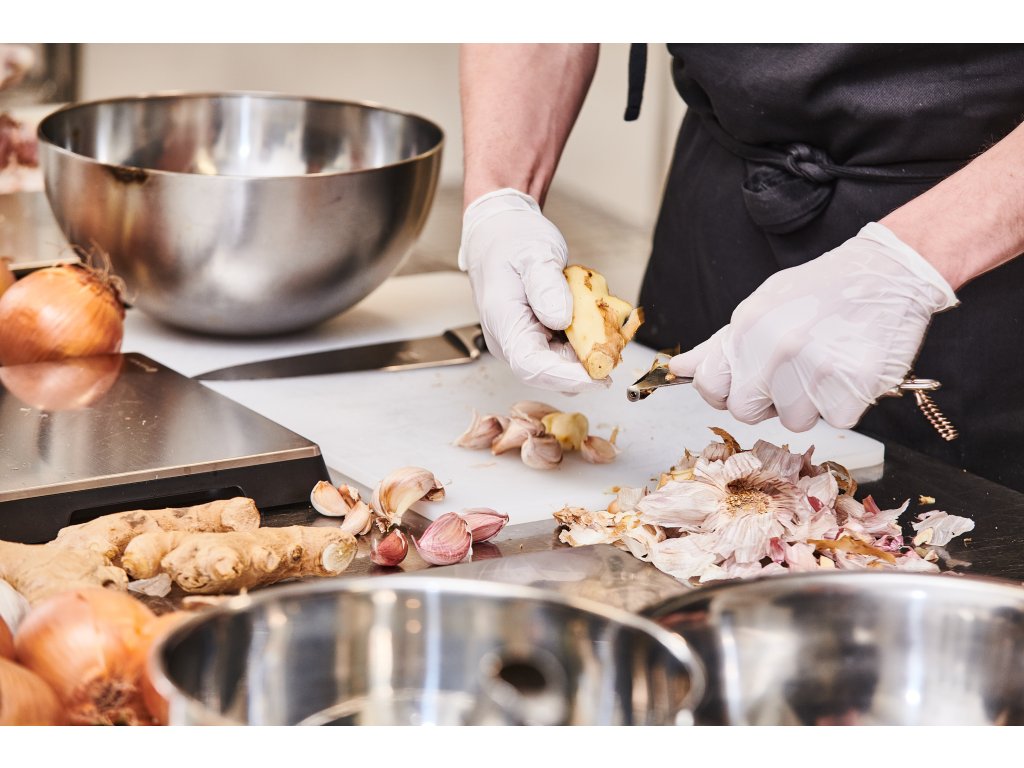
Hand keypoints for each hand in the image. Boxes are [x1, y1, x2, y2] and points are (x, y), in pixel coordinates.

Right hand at [458, 188, 607, 392]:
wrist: (500, 235)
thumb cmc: (512, 241)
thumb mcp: (534, 253)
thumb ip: (546, 285)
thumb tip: (560, 318)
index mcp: (504, 322)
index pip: (531, 366)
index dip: (566, 376)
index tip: (600, 376)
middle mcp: (510, 340)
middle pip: (550, 373)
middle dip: (586, 365)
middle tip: (617, 343)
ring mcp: (523, 341)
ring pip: (560, 366)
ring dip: (589, 353)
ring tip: (606, 323)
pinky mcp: (537, 339)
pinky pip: (564, 353)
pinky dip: (585, 342)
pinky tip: (595, 320)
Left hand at [669, 222, 958, 430]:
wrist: (887, 273)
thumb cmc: (820, 291)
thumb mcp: (761, 308)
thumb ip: (719, 345)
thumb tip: (676, 370)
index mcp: (747, 328)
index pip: (712, 389)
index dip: (729, 390)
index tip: (749, 382)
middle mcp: (776, 350)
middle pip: (747, 412)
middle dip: (766, 400)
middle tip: (793, 371)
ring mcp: (815, 370)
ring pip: (793, 421)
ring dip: (809, 403)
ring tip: (826, 364)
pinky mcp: (853, 388)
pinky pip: (836, 420)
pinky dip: (844, 403)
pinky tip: (850, 369)